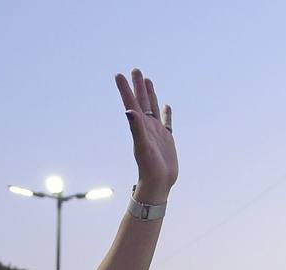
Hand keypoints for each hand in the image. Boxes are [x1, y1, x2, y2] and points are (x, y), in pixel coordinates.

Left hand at [114, 69, 176, 201]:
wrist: (158, 183)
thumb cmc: (149, 167)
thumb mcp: (142, 146)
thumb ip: (136, 128)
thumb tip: (129, 111)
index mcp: (139, 126)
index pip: (131, 103)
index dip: (124, 89)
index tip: (118, 75)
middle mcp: (146, 127)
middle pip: (142, 101)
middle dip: (138, 86)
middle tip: (135, 70)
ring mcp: (156, 132)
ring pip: (153, 108)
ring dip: (150, 94)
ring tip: (148, 80)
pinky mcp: (166, 139)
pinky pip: (166, 122)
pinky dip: (166, 113)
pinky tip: (166, 106)